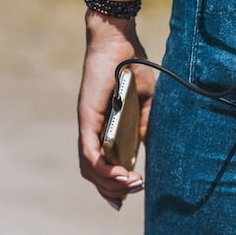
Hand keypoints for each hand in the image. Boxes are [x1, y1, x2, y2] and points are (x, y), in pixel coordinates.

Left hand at [77, 10, 154, 209]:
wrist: (120, 41)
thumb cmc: (132, 65)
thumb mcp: (145, 99)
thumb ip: (145, 123)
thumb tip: (147, 148)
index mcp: (106, 125)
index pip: (101, 162)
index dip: (112, 182)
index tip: (130, 193)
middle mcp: (93, 128)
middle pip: (93, 170)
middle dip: (113, 187)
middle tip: (135, 189)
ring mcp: (88, 123)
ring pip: (89, 165)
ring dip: (108, 181)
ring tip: (130, 184)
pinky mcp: (88, 117)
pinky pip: (89, 150)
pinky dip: (101, 167)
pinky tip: (118, 174)